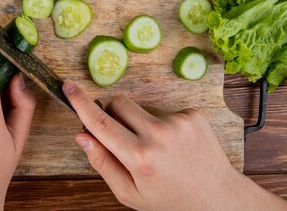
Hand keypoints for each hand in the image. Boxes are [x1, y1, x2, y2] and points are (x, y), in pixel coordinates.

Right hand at [63, 81, 286, 210]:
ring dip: (139, 121)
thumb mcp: (130, 193)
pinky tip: (174, 144)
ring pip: (140, 107)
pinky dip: (163, 123)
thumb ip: (103, 163)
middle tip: (122, 136)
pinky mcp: (192, 114)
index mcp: (139, 157)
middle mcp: (158, 135)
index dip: (81, 103)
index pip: (101, 122)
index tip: (68, 88)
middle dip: (112, 114)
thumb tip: (82, 136)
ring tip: (157, 147)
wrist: (218, 197)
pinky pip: (163, 109)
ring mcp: (178, 122)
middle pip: (117, 103)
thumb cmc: (170, 199)